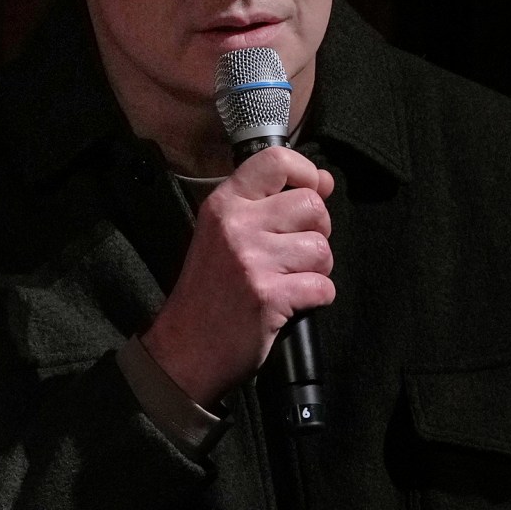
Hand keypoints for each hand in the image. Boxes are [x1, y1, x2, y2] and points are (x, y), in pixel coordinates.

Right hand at [141, 145, 338, 402]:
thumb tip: (325, 181)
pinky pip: (322, 286)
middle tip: (296, 253)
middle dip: (318, 232)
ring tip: (291, 280)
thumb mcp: (225, 234)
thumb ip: (270, 205)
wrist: (185, 349)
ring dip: (317, 269)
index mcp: (223, 204)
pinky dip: (317, 298)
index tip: (312, 192)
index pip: (276, 161)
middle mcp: (236, 225)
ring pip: (322, 248)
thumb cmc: (209, 291)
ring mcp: (251, 260)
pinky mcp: (268, 295)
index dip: (307, 173)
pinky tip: (293, 302)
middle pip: (311, 205)